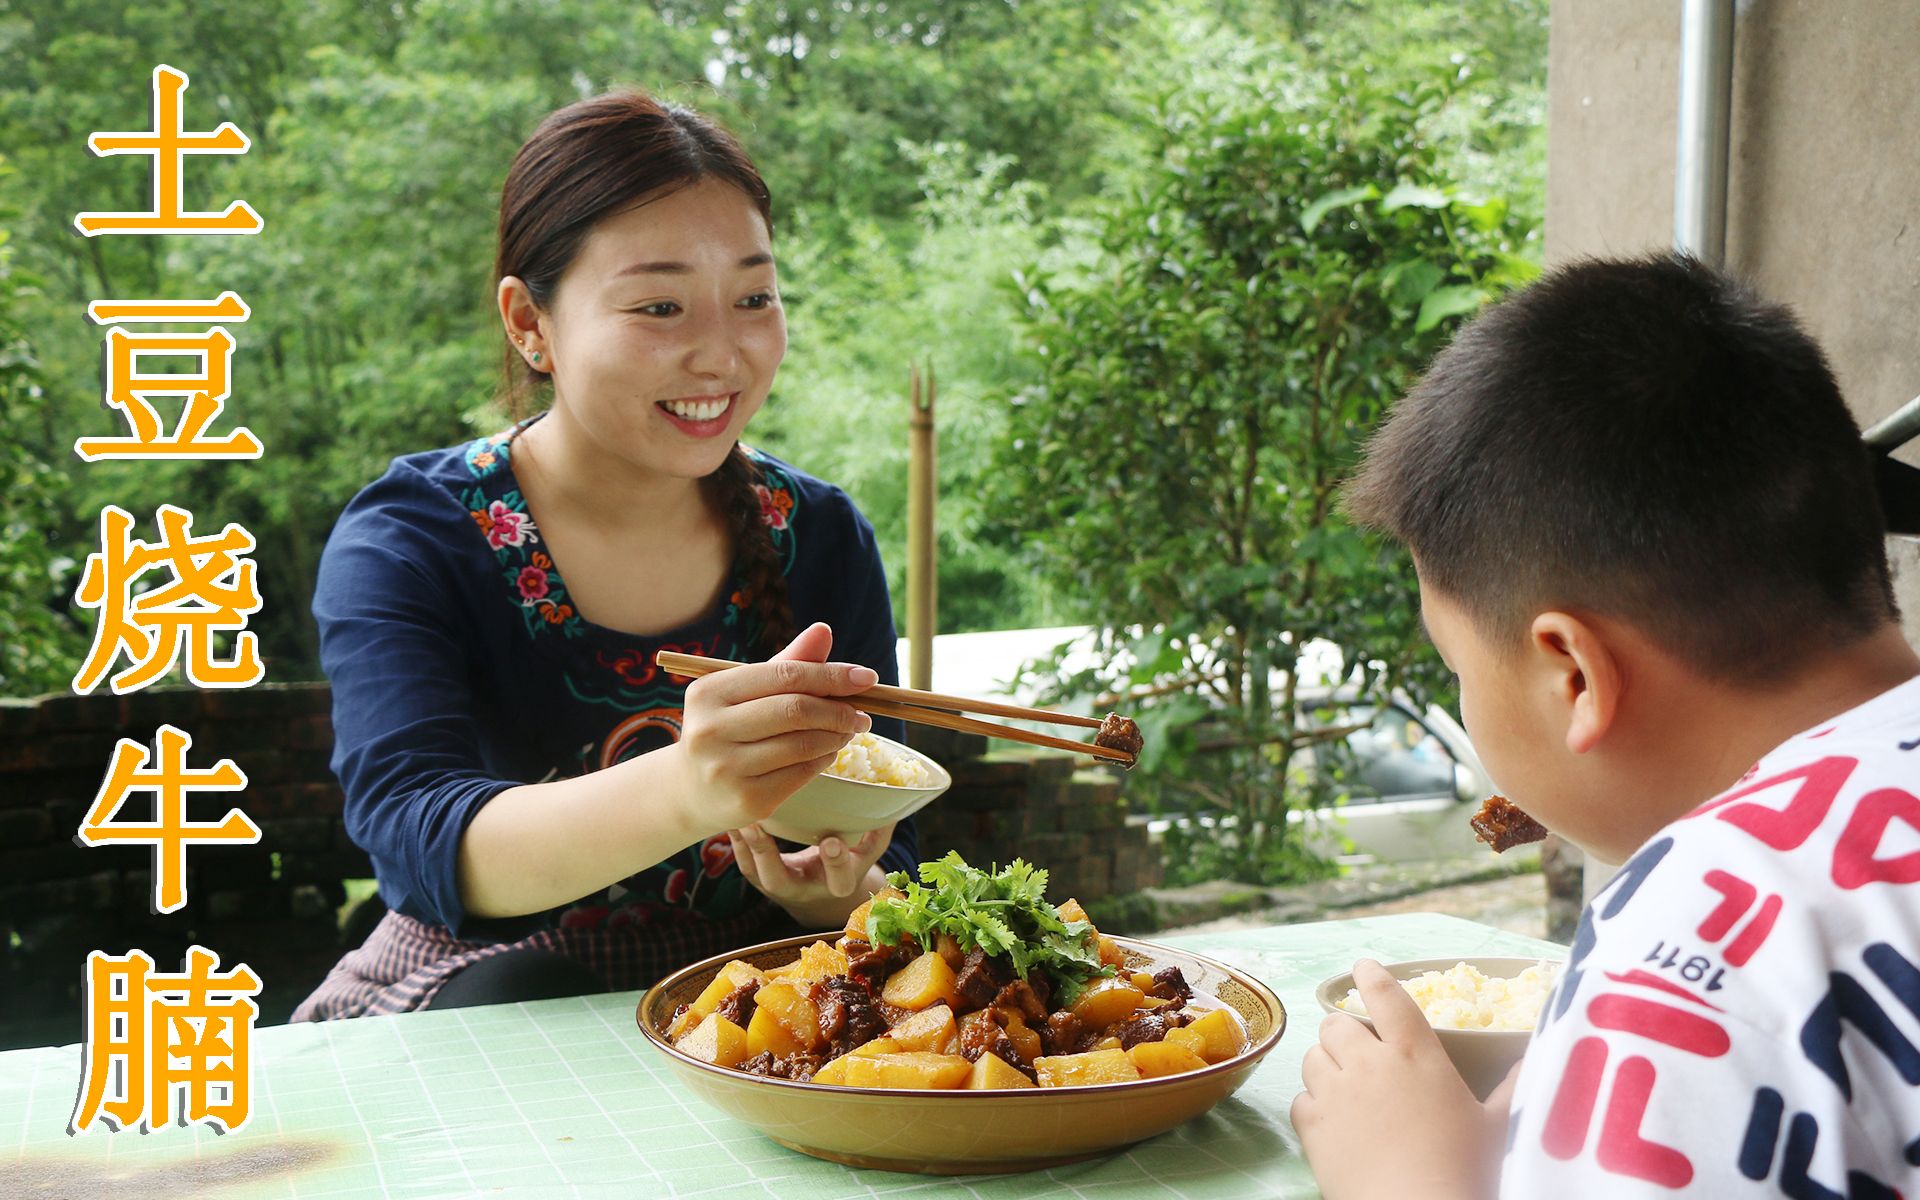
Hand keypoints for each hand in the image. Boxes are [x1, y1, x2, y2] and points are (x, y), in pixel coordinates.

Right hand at [673, 622, 872, 833]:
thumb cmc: (727, 729)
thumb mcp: (747, 692)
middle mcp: (710, 730)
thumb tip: (824, 630)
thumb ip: (787, 663)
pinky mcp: (746, 801)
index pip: (784, 676)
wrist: (692, 790)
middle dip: (839, 710)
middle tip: (861, 713)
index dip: (831, 675)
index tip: (867, 678)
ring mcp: (726, 769)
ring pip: (803, 744)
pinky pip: (801, 774)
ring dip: (837, 735)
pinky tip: (828, 752)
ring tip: (848, 730)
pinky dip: (824, 759)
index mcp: (709, 692)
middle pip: (795, 710)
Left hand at [728, 821, 894, 929]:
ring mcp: (775, 885)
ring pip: (753, 871)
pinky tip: (728, 814)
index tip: (833, 841)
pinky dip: (735, 840)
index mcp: (836, 883)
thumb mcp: (867, 852)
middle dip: (767, 854)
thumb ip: (880, 830)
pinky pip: (741, 861)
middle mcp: (802, 889)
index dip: (836, 862)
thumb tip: (899, 800)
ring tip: (734, 814)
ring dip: (742, 843)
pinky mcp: (757, 876)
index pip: (838, 879)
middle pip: (780, 880)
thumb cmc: (847, 861)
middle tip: (758, 824)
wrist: (820, 891)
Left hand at [1290, 959, 1507, 1199]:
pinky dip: (1312, 1105)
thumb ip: (1513, 1086)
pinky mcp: (1311, 1125)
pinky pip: (1300, 1099)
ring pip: (1312, 1057)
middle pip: (1335, 1025)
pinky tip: (1332, 1120)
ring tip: (1344, 1086)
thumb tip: (1534, 1059)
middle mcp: (1369, 1063)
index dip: (1371, 976)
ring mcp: (1335, 1092)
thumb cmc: (1466, 1167)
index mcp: (1414, 1053)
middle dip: (1343, 1033)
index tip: (1363, 967)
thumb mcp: (1499, 1124)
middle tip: (1359, 1053)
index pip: (1386, 996)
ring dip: (1325, 1066)